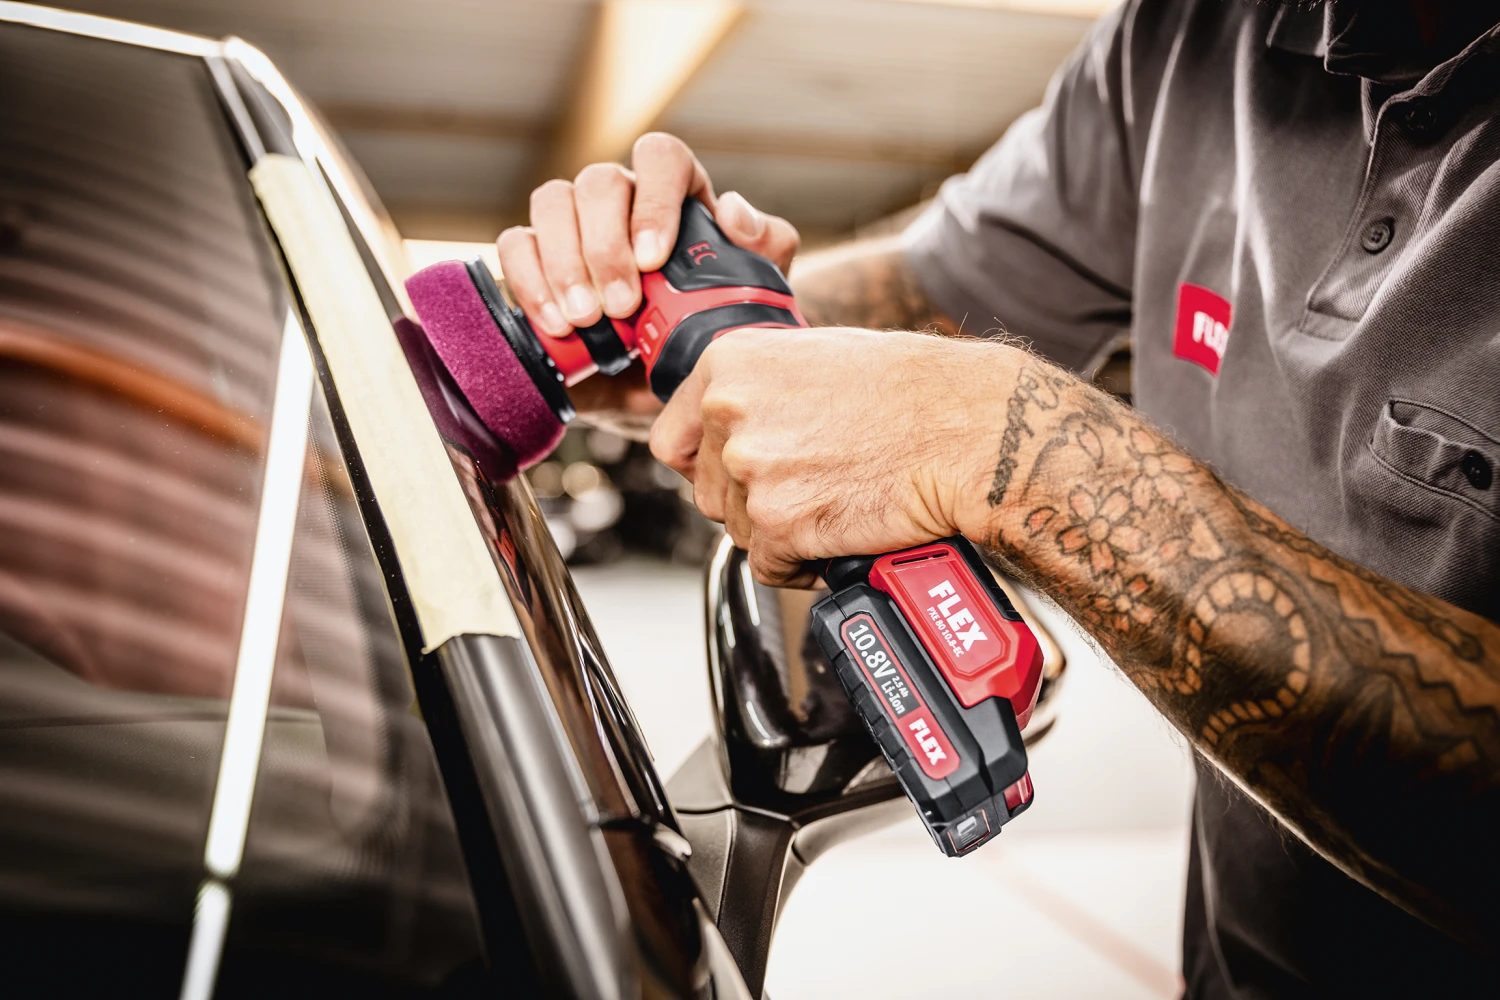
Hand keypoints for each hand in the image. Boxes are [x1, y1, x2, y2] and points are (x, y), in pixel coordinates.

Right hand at [495, 133, 799, 418]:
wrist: (666, 384)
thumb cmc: (710, 327)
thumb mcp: (752, 294)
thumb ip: (765, 247)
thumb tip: (734, 214)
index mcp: (674, 194)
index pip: (660, 157)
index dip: (654, 199)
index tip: (654, 259)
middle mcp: (619, 199)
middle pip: (599, 181)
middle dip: (606, 247)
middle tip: (621, 307)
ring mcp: (571, 224)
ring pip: (551, 202)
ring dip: (564, 263)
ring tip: (586, 320)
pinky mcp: (533, 259)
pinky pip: (516, 245)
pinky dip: (530, 283)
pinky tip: (557, 325)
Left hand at [649, 327, 1013, 585]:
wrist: (966, 427)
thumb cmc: (910, 389)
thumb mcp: (812, 358)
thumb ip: (755, 391)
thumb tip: (725, 429)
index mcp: (728, 365)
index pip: (671, 439)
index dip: (707, 464)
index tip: (733, 473)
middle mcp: (728, 413)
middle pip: (708, 491)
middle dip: (752, 500)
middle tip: (810, 484)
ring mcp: (751, 469)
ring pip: (740, 530)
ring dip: (780, 531)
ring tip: (835, 501)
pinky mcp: (780, 522)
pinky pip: (770, 565)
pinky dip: (802, 563)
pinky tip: (840, 532)